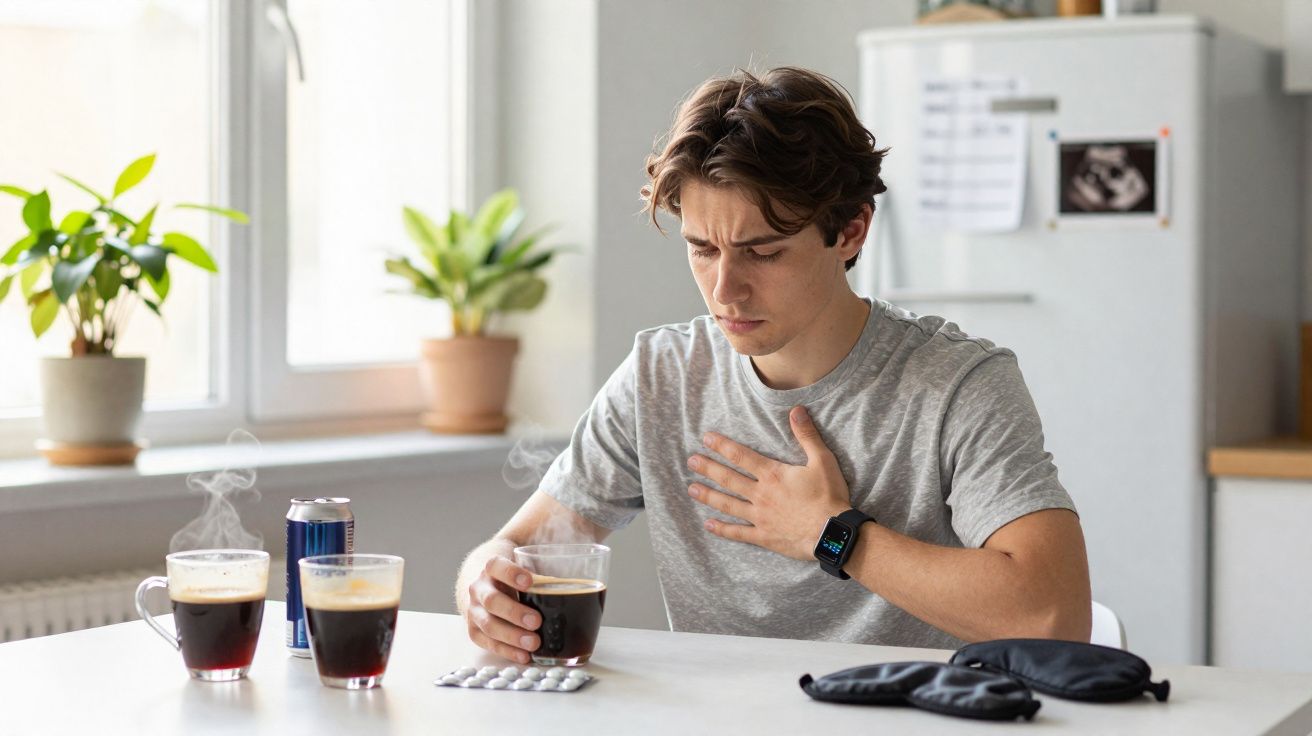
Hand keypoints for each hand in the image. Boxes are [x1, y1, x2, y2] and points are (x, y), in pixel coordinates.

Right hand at [463, 556, 541, 663]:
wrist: (487, 587)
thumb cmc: (514, 577)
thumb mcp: (524, 567)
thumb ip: (543, 571)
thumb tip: (572, 581)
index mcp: (491, 568)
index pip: (496, 566)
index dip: (511, 574)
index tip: (530, 582)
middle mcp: (479, 589)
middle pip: (491, 600)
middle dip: (514, 612)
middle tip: (536, 621)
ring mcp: (474, 611)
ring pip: (488, 625)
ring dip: (511, 636)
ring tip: (534, 643)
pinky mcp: (475, 631)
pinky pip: (489, 644)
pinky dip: (507, 651)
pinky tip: (524, 656)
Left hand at [686, 405, 850, 559]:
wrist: (833, 533)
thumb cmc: (829, 496)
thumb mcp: (822, 460)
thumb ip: (807, 435)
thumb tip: (796, 410)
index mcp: (773, 475)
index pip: (741, 456)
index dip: (722, 446)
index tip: (706, 439)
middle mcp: (761, 494)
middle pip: (728, 479)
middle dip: (708, 468)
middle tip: (691, 461)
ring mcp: (760, 517)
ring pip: (728, 504)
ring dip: (708, 496)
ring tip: (691, 489)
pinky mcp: (763, 536)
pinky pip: (738, 533)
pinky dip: (722, 529)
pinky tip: (708, 525)